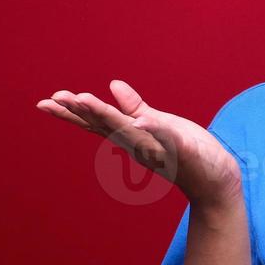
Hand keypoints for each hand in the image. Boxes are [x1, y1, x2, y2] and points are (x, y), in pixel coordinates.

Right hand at [36, 80, 240, 212]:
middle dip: (81, 112)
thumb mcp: (158, 123)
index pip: (98, 121)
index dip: (73, 111)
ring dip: (108, 116)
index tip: (47, 101)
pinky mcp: (185, 153)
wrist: (217, 179)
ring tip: (85, 99)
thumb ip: (134, 107)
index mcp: (133, 135)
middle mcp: (141, 144)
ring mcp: (162, 150)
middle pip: (106, 125)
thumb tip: (113, 85)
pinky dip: (156, 131)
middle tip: (53, 101)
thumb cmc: (188, 152)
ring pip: (131, 130)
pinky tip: (141, 121)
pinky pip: (170, 140)